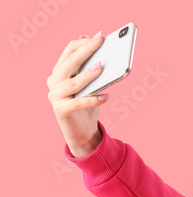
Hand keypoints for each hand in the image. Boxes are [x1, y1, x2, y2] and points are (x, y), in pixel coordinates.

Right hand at [46, 32, 109, 157]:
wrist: (82, 132)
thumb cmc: (87, 106)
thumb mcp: (90, 86)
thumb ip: (90, 69)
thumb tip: (97, 49)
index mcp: (59, 72)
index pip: (68, 52)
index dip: (83, 43)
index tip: (99, 37)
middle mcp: (53, 82)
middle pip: (70, 63)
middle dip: (86, 51)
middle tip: (101, 43)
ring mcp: (55, 96)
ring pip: (73, 83)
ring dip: (88, 74)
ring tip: (102, 68)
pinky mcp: (61, 111)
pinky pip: (79, 102)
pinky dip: (93, 99)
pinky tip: (107, 97)